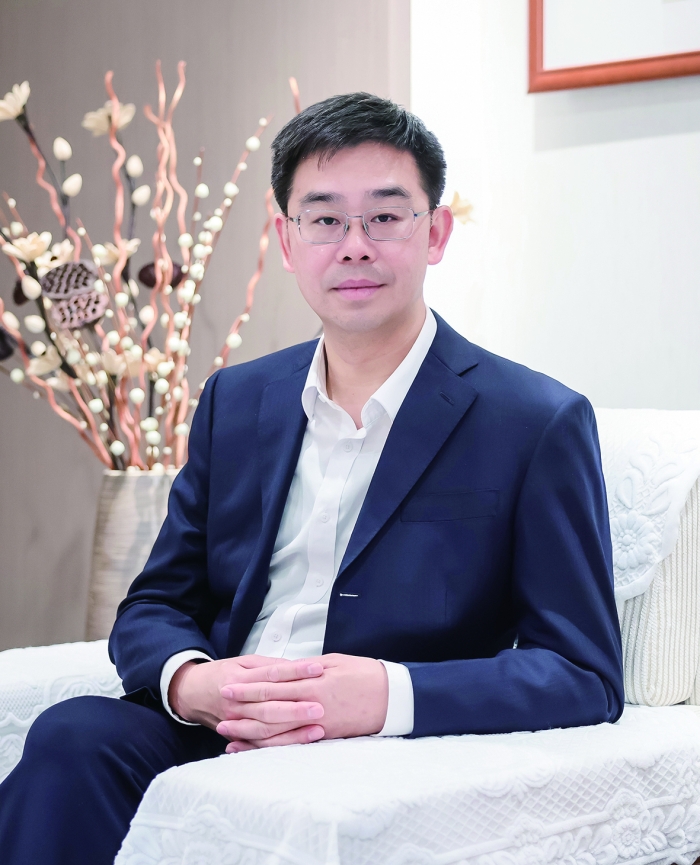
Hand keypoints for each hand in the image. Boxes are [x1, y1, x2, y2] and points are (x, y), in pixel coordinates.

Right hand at [169, 655, 325, 743]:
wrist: (192, 692)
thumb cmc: (223, 674)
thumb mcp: (244, 662)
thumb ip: (269, 666)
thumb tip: (296, 667)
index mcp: (240, 678)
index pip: (272, 675)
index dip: (295, 672)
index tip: (317, 669)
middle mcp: (237, 702)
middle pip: (269, 706)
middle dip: (296, 708)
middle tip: (320, 707)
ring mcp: (236, 722)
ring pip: (266, 729)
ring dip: (293, 731)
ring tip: (318, 728)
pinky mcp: (238, 736)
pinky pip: (261, 744)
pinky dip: (280, 745)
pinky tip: (300, 743)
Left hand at [217, 653, 387, 751]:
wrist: (392, 697)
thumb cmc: (365, 674)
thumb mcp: (335, 662)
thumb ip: (308, 668)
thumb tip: (286, 670)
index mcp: (313, 682)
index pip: (273, 685)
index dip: (248, 687)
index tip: (229, 686)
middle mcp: (311, 705)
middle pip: (269, 709)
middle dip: (243, 710)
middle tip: (220, 711)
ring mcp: (317, 724)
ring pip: (277, 731)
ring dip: (250, 732)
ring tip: (228, 733)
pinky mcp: (324, 738)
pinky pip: (292, 745)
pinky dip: (270, 748)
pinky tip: (254, 749)